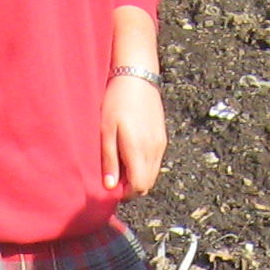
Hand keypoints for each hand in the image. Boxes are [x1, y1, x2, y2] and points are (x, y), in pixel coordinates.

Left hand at [103, 76, 166, 196]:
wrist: (138, 76)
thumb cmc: (117, 101)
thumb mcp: (106, 131)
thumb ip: (109, 160)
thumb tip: (111, 187)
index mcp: (138, 150)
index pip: (139, 187)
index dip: (126, 193)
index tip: (112, 187)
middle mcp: (154, 150)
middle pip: (147, 184)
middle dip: (132, 187)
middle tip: (115, 178)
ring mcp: (160, 144)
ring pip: (152, 174)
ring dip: (138, 176)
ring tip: (121, 164)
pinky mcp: (162, 137)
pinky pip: (155, 162)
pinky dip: (144, 165)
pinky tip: (130, 153)